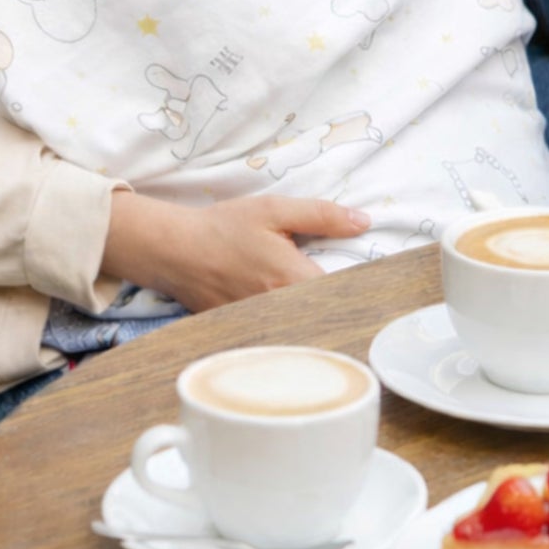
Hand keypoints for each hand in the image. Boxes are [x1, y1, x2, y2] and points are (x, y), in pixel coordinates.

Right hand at [101, 191, 370, 314]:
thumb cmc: (222, 227)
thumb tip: (364, 221)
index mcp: (294, 280)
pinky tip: (288, 322)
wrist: (171, 250)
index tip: (377, 294)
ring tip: (320, 316)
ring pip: (303, 332)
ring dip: (314, 325)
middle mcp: (282, 311)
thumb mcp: (272, 209)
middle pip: (327, 319)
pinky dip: (287, 332)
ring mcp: (262, 328)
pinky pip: (278, 338)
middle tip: (349, 304)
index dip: (360, 294)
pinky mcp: (245, 335)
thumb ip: (321, 216)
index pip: (345, 296)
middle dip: (338, 313)